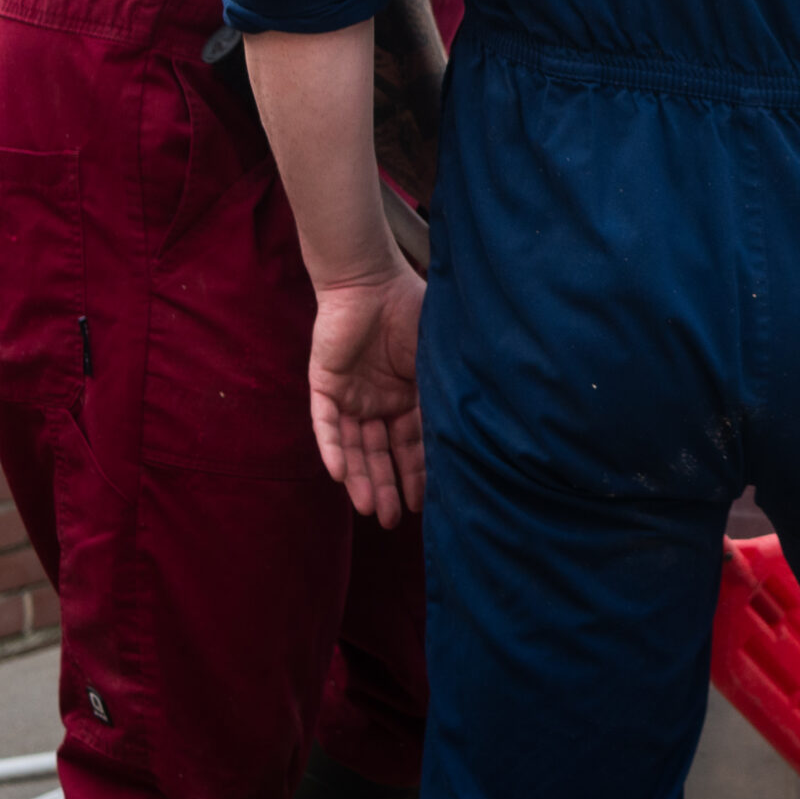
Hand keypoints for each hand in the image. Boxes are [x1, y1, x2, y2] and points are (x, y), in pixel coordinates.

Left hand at [308, 270, 425, 527]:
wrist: (370, 277)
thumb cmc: (411, 307)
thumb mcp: (436, 355)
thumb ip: (444, 387)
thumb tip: (476, 424)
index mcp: (407, 394)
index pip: (412, 442)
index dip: (418, 472)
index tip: (426, 503)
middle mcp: (378, 400)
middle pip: (381, 452)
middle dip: (388, 486)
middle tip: (393, 521)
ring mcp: (351, 395)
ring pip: (354, 446)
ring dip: (360, 477)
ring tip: (370, 510)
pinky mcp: (324, 385)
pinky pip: (326, 424)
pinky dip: (332, 448)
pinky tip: (338, 474)